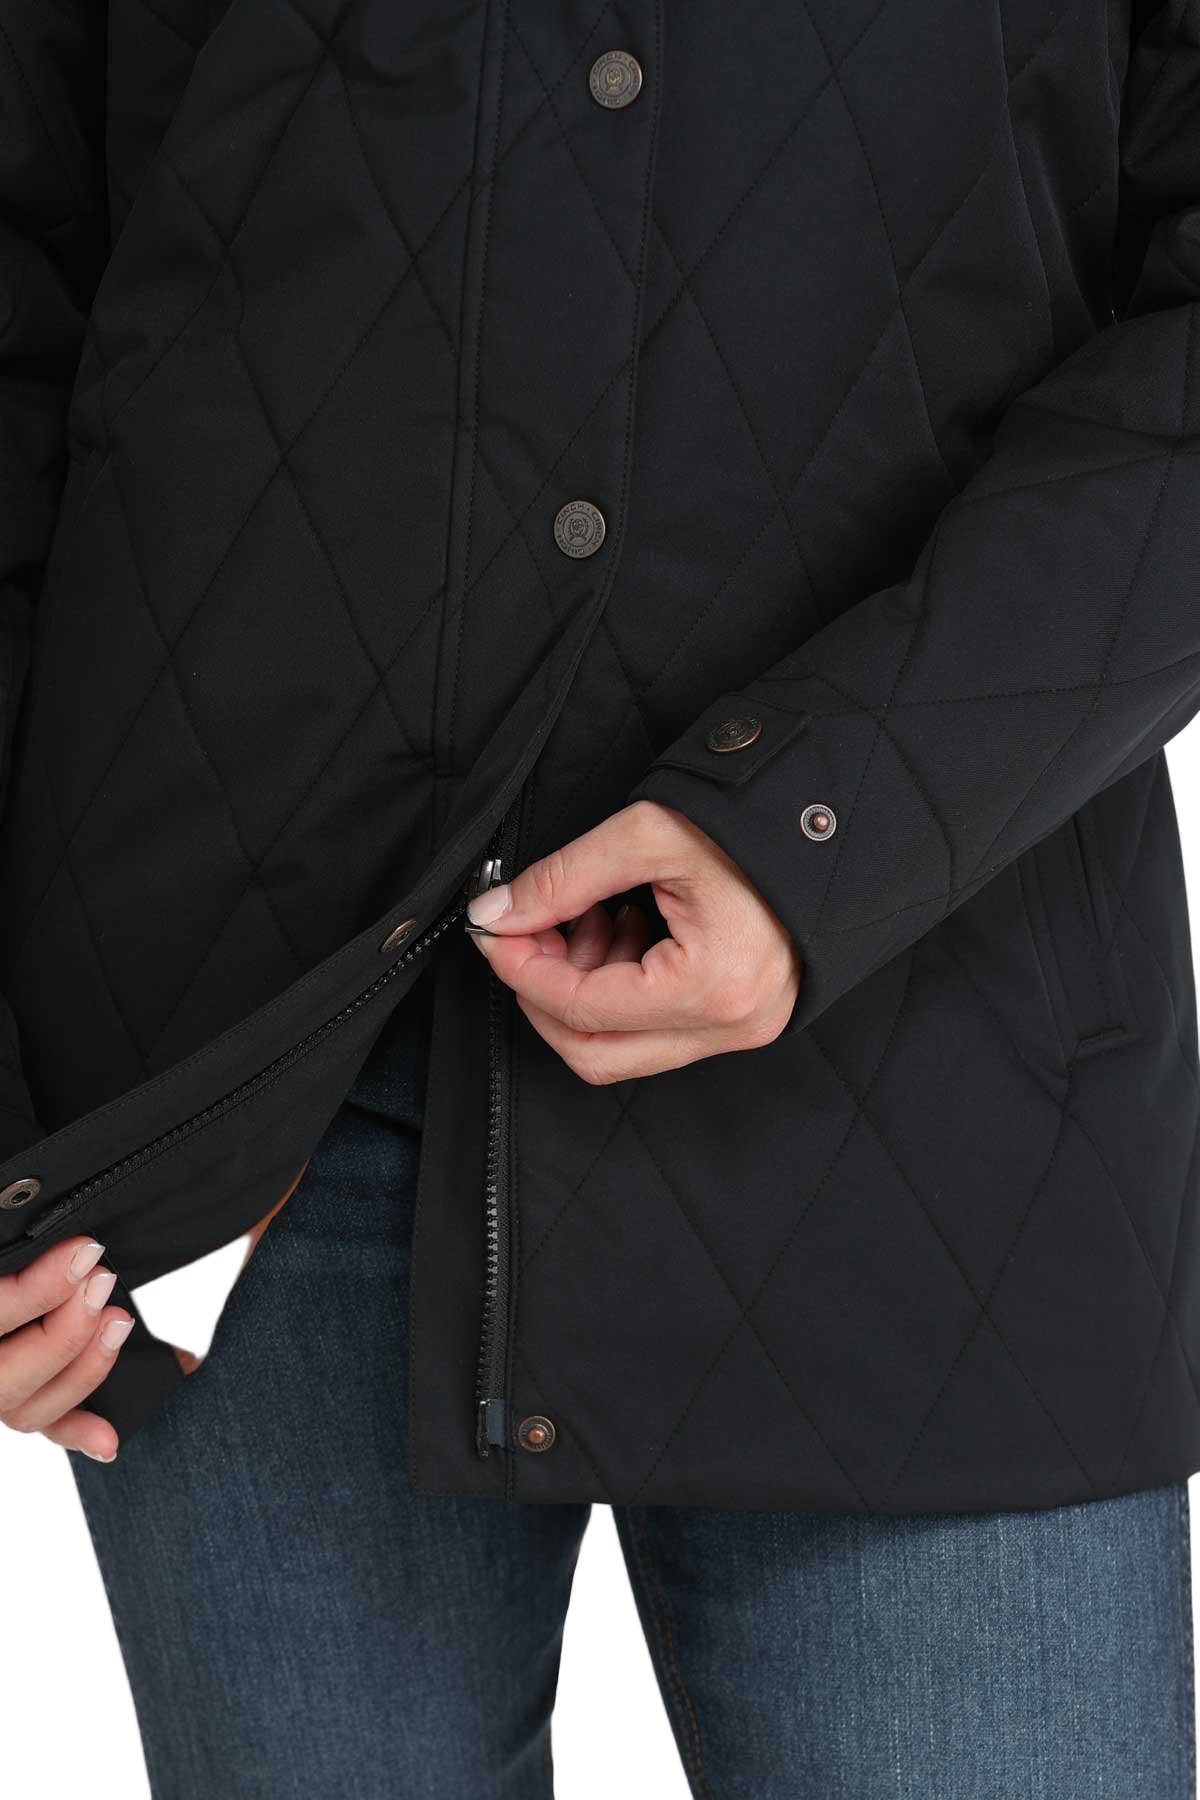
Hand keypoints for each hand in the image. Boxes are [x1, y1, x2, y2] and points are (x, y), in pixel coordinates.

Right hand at [0, 1237, 133, 1462]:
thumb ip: (11, 1260)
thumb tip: (75, 1250)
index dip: (40, 1289)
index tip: (86, 1252)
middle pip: (10, 1376)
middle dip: (66, 1332)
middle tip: (104, 1283)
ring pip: (29, 1411)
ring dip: (83, 1371)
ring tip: (120, 1323)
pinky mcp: (9, 1411)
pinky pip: (41, 1432)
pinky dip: (76, 1434)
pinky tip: (110, 1441)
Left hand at [465, 799, 801, 1081]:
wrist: (831, 822)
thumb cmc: (754, 822)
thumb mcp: (648, 833)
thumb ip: (562, 879)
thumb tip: (496, 914)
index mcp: (713, 986)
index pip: (583, 1008)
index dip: (522, 970)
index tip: (494, 929)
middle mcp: (731, 1025)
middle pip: (594, 1052)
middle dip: (545, 992)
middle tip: (528, 930)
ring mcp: (740, 1031)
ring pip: (622, 1048)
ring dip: (583, 988)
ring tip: (589, 914)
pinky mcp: (738, 1020)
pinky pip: (655, 1030)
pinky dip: (619, 988)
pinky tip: (623, 927)